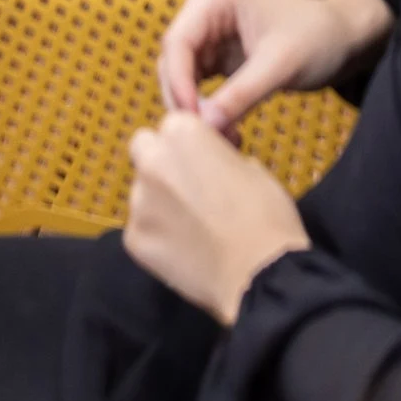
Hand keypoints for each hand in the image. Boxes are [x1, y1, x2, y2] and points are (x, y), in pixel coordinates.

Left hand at [125, 110, 309, 321]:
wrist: (261, 276)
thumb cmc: (265, 217)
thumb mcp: (251, 166)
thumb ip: (218, 152)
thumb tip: (210, 156)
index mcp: (182, 132)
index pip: (172, 124)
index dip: (190, 143)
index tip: (204, 159)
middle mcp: (153, 161)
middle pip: (145, 150)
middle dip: (162, 161)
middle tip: (190, 188)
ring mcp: (139, 202)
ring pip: (142, 192)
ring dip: (159, 201)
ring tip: (192, 227)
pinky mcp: (135, 240)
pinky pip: (140, 229)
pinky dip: (157, 236)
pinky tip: (184, 249)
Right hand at [159, 0, 389, 131]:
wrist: (341, 38)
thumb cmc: (316, 37)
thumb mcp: (280, 66)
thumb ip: (242, 94)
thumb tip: (204, 126)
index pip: (177, 41)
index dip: (178, 83)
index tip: (194, 122)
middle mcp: (204, 11)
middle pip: (174, 62)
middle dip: (186, 102)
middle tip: (208, 141)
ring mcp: (209, 34)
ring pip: (182, 79)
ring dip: (196, 112)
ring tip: (223, 140)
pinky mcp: (217, 57)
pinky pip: (198, 88)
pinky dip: (208, 112)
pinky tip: (226, 132)